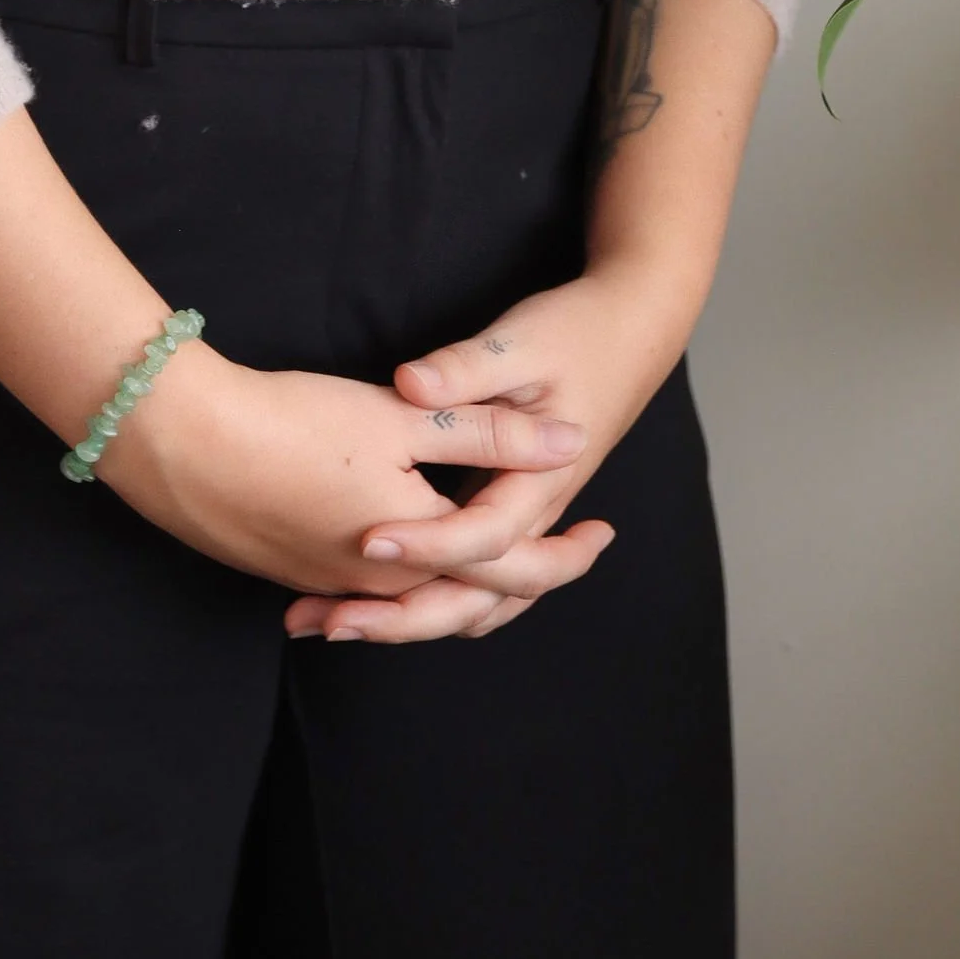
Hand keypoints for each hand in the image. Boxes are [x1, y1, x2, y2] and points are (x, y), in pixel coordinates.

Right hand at [100, 337, 589, 601]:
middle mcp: (380, 585)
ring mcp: (328, 584)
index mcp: (421, 553)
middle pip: (469, 596)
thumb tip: (571, 442)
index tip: (604, 534)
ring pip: (414, 598)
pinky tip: (396, 559)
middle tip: (570, 551)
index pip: (515, 569)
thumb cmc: (294, 423)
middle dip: (524, 574)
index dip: (565, 555)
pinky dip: (399, 583)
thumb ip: (487, 434)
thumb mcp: (404, 417)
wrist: (181, 444)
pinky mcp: (287, 569)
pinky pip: (363, 591)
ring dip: (460, 581)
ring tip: (494, 560)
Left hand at [280, 266, 693, 645]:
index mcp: (540, 480)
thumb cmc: (574, 335)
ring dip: (411, 619)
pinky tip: (374, 594)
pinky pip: (475, 580)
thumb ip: (465, 368)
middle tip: (332, 623)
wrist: (627, 337)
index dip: (425, 544)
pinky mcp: (510, 513)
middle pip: (479, 598)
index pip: (483, 535)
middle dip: (404, 617)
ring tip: (336, 623)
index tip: (367, 542)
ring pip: (478, 600)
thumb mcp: (520, 342)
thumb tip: (410, 385)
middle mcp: (535, 515)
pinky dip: (430, 597)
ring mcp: (525, 521)